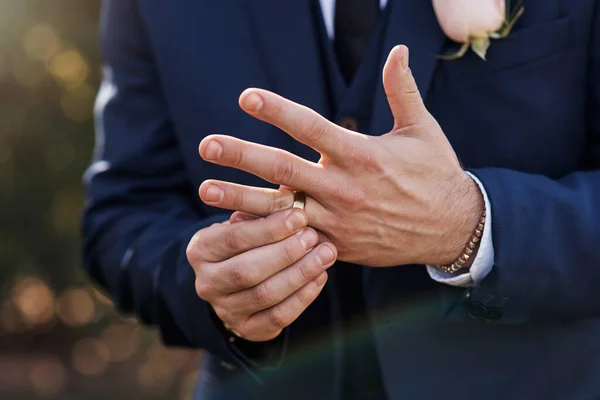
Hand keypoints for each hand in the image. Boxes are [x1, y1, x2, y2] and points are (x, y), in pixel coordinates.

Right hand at [186, 208, 336, 341]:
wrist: (237, 280)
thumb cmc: (249, 240)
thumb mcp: (248, 221)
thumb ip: (264, 213)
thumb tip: (293, 203)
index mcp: (200, 250)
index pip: (234, 238)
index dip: (269, 229)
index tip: (300, 216)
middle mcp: (206, 283)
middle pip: (247, 270)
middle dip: (285, 253)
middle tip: (314, 237)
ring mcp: (225, 310)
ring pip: (265, 295)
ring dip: (300, 273)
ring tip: (325, 254)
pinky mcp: (247, 329)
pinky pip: (279, 316)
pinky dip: (303, 296)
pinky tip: (320, 276)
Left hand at [198, 45, 482, 266]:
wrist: (451, 229)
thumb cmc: (436, 174)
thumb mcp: (423, 129)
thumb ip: (402, 90)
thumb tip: (398, 50)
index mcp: (363, 154)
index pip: (311, 127)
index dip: (276, 111)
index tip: (246, 97)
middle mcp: (345, 188)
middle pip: (284, 168)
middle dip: (242, 155)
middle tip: (207, 145)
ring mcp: (338, 221)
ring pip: (280, 209)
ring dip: (239, 198)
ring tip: (205, 188)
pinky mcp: (337, 245)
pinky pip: (294, 238)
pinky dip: (265, 232)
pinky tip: (234, 223)